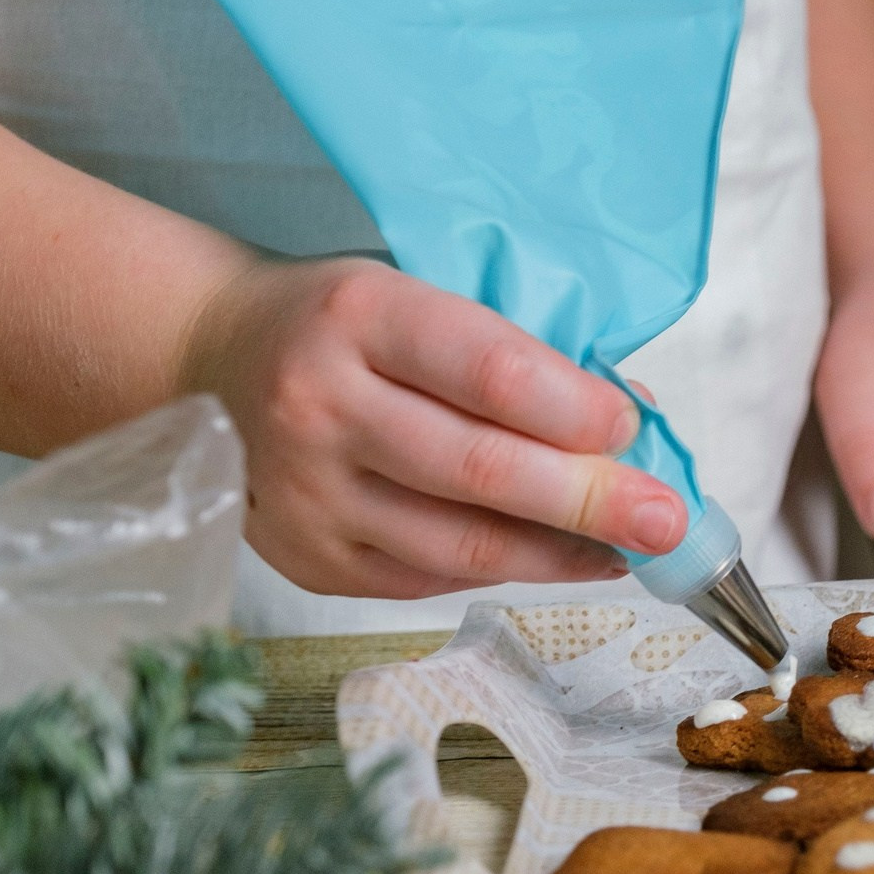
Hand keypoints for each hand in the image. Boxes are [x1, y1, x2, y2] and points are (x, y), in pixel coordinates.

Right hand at [178, 256, 686, 598]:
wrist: (205, 359)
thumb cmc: (339, 323)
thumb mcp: (414, 295)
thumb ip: (512, 352)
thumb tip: (632, 423)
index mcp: (358, 316)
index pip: (489, 371)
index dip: (576, 410)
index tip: (633, 429)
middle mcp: (320, 407)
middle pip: (482, 471)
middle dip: (593, 500)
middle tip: (667, 521)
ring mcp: (307, 495)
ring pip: (462, 547)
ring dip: (563, 554)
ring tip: (629, 551)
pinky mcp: (308, 559)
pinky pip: (431, 579)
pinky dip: (505, 570)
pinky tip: (556, 557)